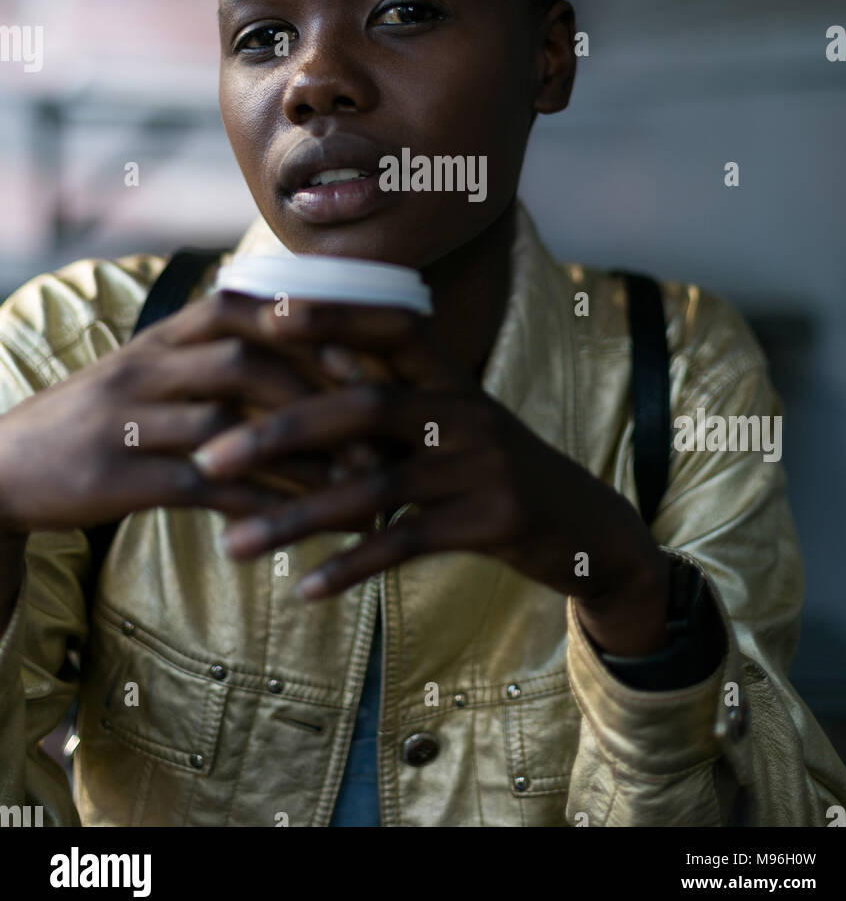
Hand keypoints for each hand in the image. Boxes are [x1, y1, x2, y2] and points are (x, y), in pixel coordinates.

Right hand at [0, 290, 375, 532]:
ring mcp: (129, 422)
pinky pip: (203, 491)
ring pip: (230, 429)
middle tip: (377, 420)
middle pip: (244, 361)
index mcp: (160, 337)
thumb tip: (295, 344)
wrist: (2, 467)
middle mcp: (146, 368)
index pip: (241, 309)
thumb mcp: (149, 371)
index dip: (305, 325)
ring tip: (360, 479)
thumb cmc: (97, 420)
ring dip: (303, 455)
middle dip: (318, 388)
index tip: (366, 351)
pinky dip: (258, 507)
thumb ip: (210, 354)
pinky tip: (301, 524)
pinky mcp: (119, 480)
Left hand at [193, 303, 671, 654]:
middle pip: (364, 404)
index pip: (390, 324)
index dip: (330, 313)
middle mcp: (466, 408)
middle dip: (280, 428)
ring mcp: (482, 463)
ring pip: (375, 484)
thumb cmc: (490, 469)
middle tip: (207, 455)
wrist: (583, 527)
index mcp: (450, 375)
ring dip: (297, 516)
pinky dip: (353, 565)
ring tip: (232, 545)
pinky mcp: (493, 519)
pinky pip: (408, 541)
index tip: (259, 312)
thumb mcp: (448, 422)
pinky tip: (304, 589)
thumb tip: (298, 381)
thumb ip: (389, 399)